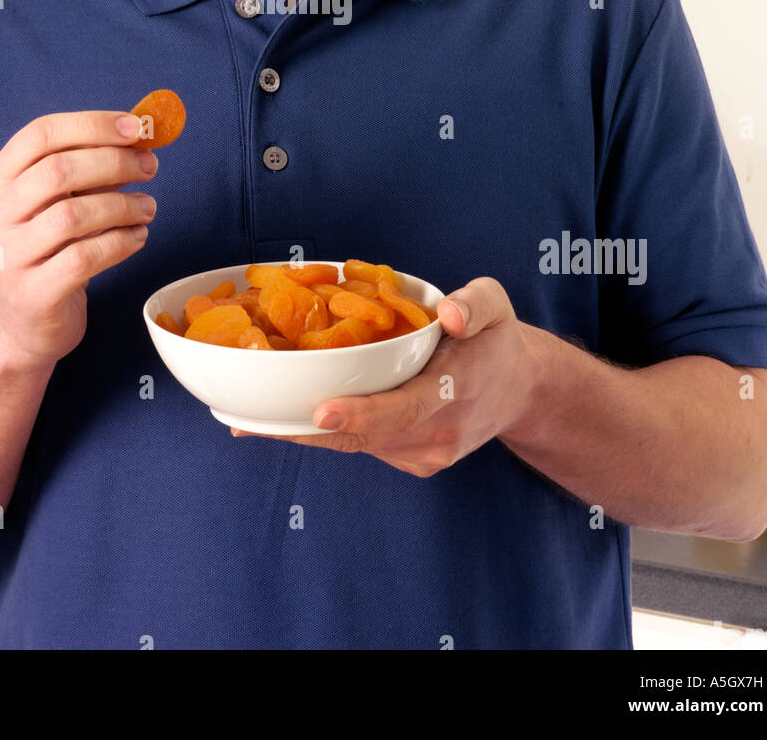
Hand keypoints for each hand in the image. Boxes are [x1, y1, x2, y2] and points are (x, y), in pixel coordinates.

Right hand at [0, 110, 158, 370]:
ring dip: (122, 205)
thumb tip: (138, 134)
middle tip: (149, 167)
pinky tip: (138, 237)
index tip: (135, 127)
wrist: (22, 323)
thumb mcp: (56, 202)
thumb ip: (88, 169)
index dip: (91, 124)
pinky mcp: (31, 295)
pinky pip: (83, 258)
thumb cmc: (49, 249)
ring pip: (72, 216)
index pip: (40, 134)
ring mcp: (8, 257)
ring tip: (148, 207)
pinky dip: (120, 243)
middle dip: (113, 162)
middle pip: (57, 172)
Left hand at [231, 277, 540, 474]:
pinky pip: (362, 448)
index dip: (362, 412)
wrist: (520, 391)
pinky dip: (322, 435)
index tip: (321, 410)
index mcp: (456, 391)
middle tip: (249, 422)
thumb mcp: (497, 305)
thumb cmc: (496, 340)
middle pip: (365, 436)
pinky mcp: (411, 461)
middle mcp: (437, 432)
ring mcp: (424, 454)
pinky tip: (283, 421)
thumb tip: (450, 313)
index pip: (405, 408)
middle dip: (304, 432)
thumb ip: (475, 304)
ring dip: (302, 435)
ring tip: (247, 421)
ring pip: (356, 446)